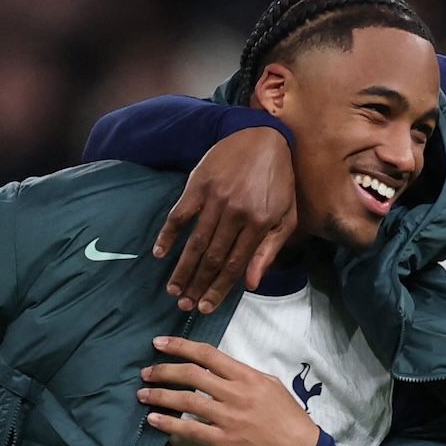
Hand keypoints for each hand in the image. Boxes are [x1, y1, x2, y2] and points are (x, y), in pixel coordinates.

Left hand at [139, 336, 320, 445]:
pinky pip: (189, 429)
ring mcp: (228, 418)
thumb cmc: (288, 419)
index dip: (180, 346)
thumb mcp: (271, 386)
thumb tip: (218, 369)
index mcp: (247, 376)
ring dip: (160, 396)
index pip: (208, 354)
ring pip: (186, 400)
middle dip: (164, 370)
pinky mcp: (223, 441)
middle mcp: (236, 394)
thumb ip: (244, 376)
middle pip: (191, 374)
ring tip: (143, 394)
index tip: (160, 343)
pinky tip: (153, 419)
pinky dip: (168, 423)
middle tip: (146, 371)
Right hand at [153, 126, 297, 313]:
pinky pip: (179, 215)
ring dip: (182, 269)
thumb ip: (269, 250)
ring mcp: (214, 199)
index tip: (205, 308)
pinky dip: (168, 235)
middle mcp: (235, 213)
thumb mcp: (285, 216)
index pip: (234, 265)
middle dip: (196, 286)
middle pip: (212, 258)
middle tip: (183, 306)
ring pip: (195, 242)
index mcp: (259, 223)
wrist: (262, 137)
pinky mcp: (197, 186)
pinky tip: (160, 253)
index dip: (218, 290)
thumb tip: (251, 283)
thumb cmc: (278, 180)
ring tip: (172, 290)